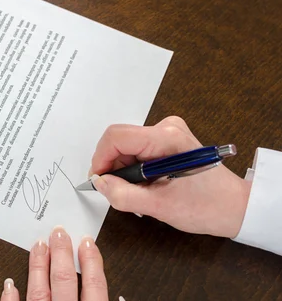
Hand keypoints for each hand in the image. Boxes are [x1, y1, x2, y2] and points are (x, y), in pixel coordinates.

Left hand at [0, 226, 109, 300]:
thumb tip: (122, 298)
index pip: (94, 286)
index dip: (91, 262)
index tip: (87, 242)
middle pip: (64, 280)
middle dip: (62, 253)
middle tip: (59, 233)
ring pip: (39, 292)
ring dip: (38, 267)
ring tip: (38, 246)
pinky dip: (10, 298)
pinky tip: (9, 283)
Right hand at [89, 116, 250, 237]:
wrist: (236, 207)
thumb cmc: (207, 206)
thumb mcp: (160, 207)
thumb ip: (123, 195)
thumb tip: (100, 183)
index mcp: (167, 139)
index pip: (116, 137)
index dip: (101, 159)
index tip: (99, 180)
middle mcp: (167, 128)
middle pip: (120, 141)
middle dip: (115, 168)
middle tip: (123, 192)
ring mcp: (169, 132)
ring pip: (127, 146)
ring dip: (126, 170)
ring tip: (143, 191)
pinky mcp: (169, 139)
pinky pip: (137, 149)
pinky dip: (135, 168)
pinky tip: (149, 183)